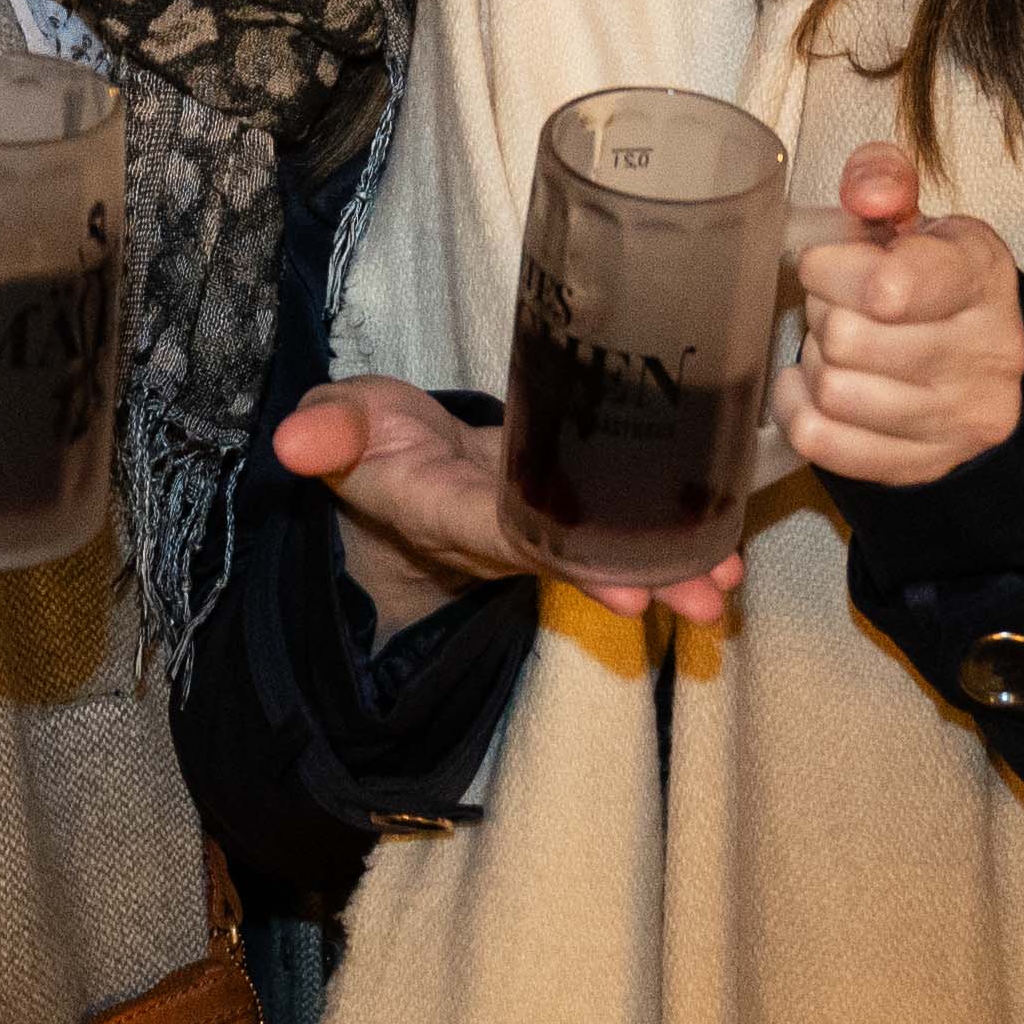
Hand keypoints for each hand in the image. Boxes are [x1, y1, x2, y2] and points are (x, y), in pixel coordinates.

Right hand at [270, 373, 737, 631]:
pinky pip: (618, 525)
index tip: (623, 581)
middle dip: (639, 578)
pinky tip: (729, 539)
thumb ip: (328, 432)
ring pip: (605, 552)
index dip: (563, 556)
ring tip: (729, 581)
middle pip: (574, 560)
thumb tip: (294, 440)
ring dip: (671, 570)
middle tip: (707, 596)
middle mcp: (499, 529)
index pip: (504, 532)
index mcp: (445, 507)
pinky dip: (671, 535)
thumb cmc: (370, 437)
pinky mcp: (568, 501)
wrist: (390, 461)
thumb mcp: (340, 426)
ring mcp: (538, 522)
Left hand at [770, 147, 1023, 491]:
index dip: (833, 269)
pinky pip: (823, 441)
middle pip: (847, 338)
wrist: (991, 365)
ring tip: (837, 344)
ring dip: (816, 360)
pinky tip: (813, 384)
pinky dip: (799, 407)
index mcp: (981, 276)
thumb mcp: (922, 219)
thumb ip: (885, 181)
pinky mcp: (924, 465)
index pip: (890, 286)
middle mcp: (983, 353)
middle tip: (836, 303)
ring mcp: (957, 419)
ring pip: (834, 391)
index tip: (827, 261)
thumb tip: (865, 195)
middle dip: (822, 311)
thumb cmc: (937, 282)